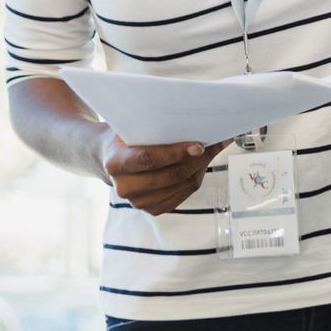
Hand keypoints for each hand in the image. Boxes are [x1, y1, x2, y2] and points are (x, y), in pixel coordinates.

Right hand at [94, 125, 228, 214]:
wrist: (114, 158)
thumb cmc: (128, 136)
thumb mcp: (132, 125)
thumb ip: (154, 124)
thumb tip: (194, 120)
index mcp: (115, 163)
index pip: (148, 159)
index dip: (175, 153)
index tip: (198, 145)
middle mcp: (124, 187)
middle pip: (170, 175)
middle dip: (197, 159)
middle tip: (216, 142)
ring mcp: (138, 202)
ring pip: (181, 185)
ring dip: (201, 167)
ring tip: (213, 148)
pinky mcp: (153, 209)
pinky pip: (183, 194)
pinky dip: (197, 177)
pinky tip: (202, 163)